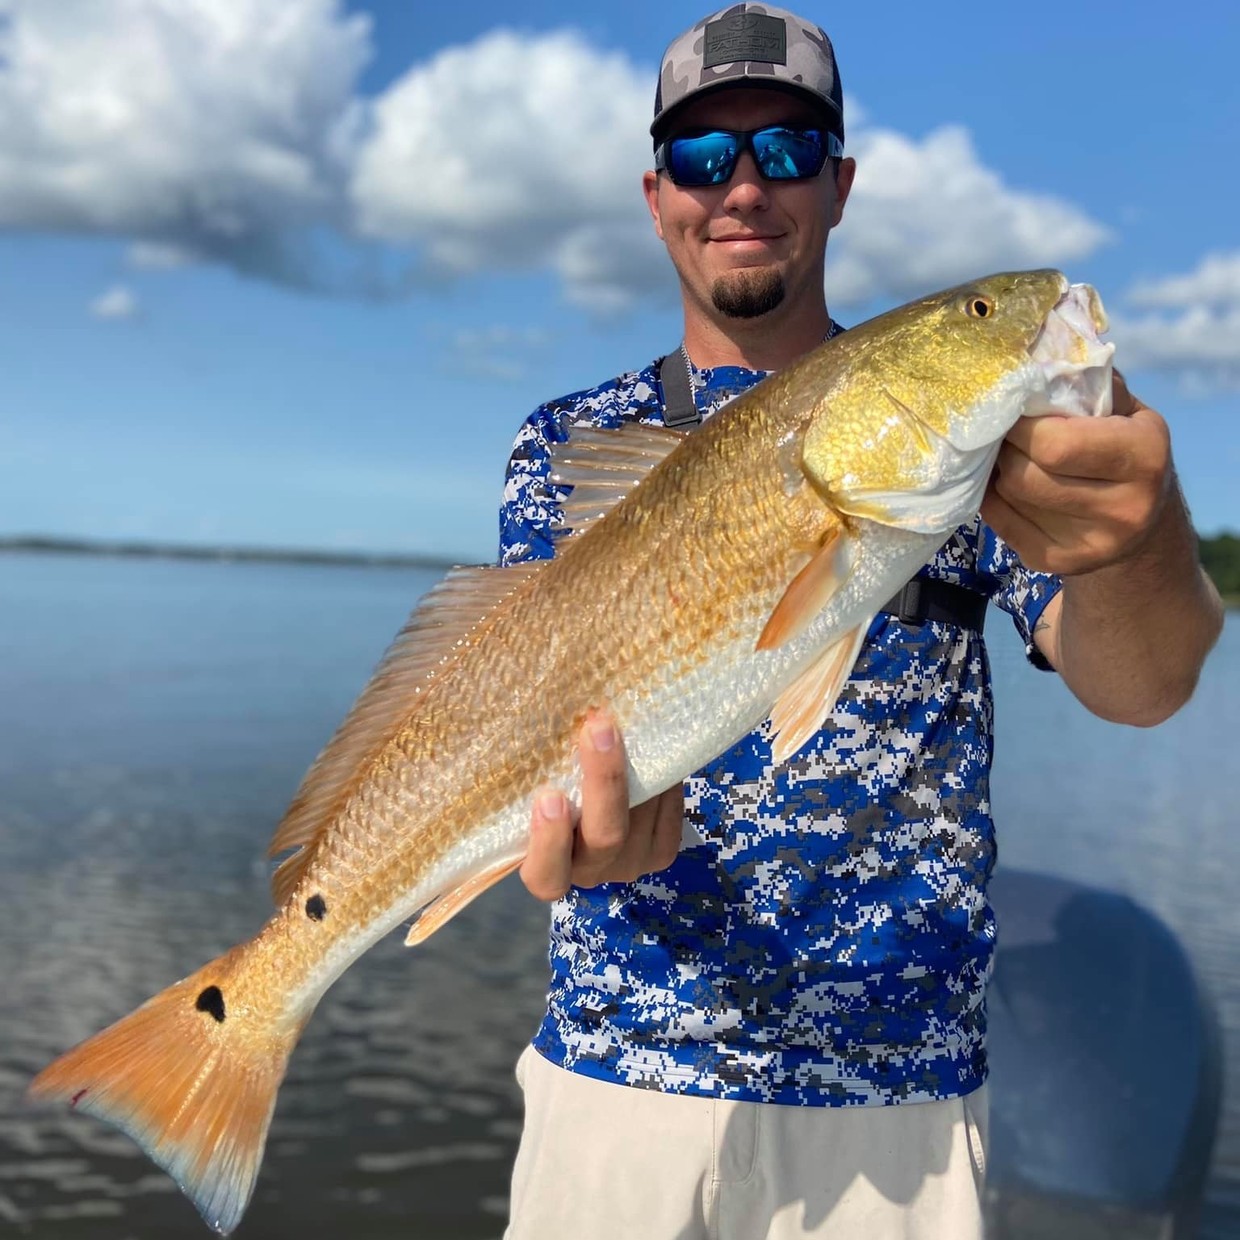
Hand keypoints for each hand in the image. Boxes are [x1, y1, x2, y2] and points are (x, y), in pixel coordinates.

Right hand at [520, 709, 683, 900]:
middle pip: (603, 839)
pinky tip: (647, 746)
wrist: (602, 788)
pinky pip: (666, 818)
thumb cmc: (549, 781)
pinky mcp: (661, 851)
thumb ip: (522, 762)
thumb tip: (477, 699)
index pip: (544, 876)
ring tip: (622, 720)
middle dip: (603, 783)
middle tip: (596, 727)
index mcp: (547, 866)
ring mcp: (630, 865)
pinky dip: (659, 782)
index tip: (547, 796)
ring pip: (637, 824)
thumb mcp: (531, 777)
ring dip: (632, 770)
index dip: (547, 843)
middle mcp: (590, 872)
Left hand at [981, 371, 1174, 575]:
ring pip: (1009, 495)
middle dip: (1006, 446)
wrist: (1141, 524)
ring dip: (998, 469)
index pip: (1054, 443)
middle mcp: (1124, 507)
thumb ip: (1089, 384)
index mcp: (1144, 457)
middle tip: (1004, 430)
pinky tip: (1007, 481)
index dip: (1022, 424)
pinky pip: (1000, 521)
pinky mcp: (1057, 564)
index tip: (1014, 408)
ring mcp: (1091, 544)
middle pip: (1024, 474)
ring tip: (1009, 453)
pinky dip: (993, 496)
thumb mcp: (1126, 412)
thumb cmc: (1123, 449)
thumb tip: (1035, 356)